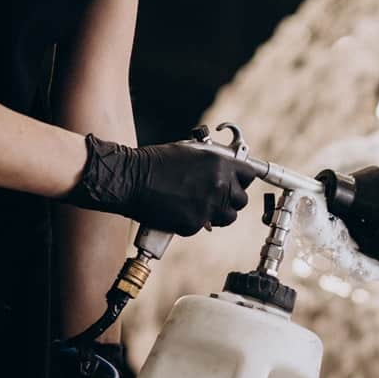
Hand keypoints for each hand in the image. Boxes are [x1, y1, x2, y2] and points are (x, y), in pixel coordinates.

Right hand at [64, 134, 255, 235]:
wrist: (130, 179)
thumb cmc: (155, 162)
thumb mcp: (189, 152)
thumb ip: (212, 161)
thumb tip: (227, 168)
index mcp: (219, 164)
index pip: (249, 174)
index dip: (242, 178)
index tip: (236, 181)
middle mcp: (219, 186)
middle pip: (241, 199)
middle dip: (231, 198)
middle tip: (216, 196)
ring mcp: (209, 207)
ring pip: (229, 217)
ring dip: (219, 213)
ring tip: (201, 205)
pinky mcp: (195, 223)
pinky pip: (206, 225)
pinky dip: (197, 221)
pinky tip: (182, 210)